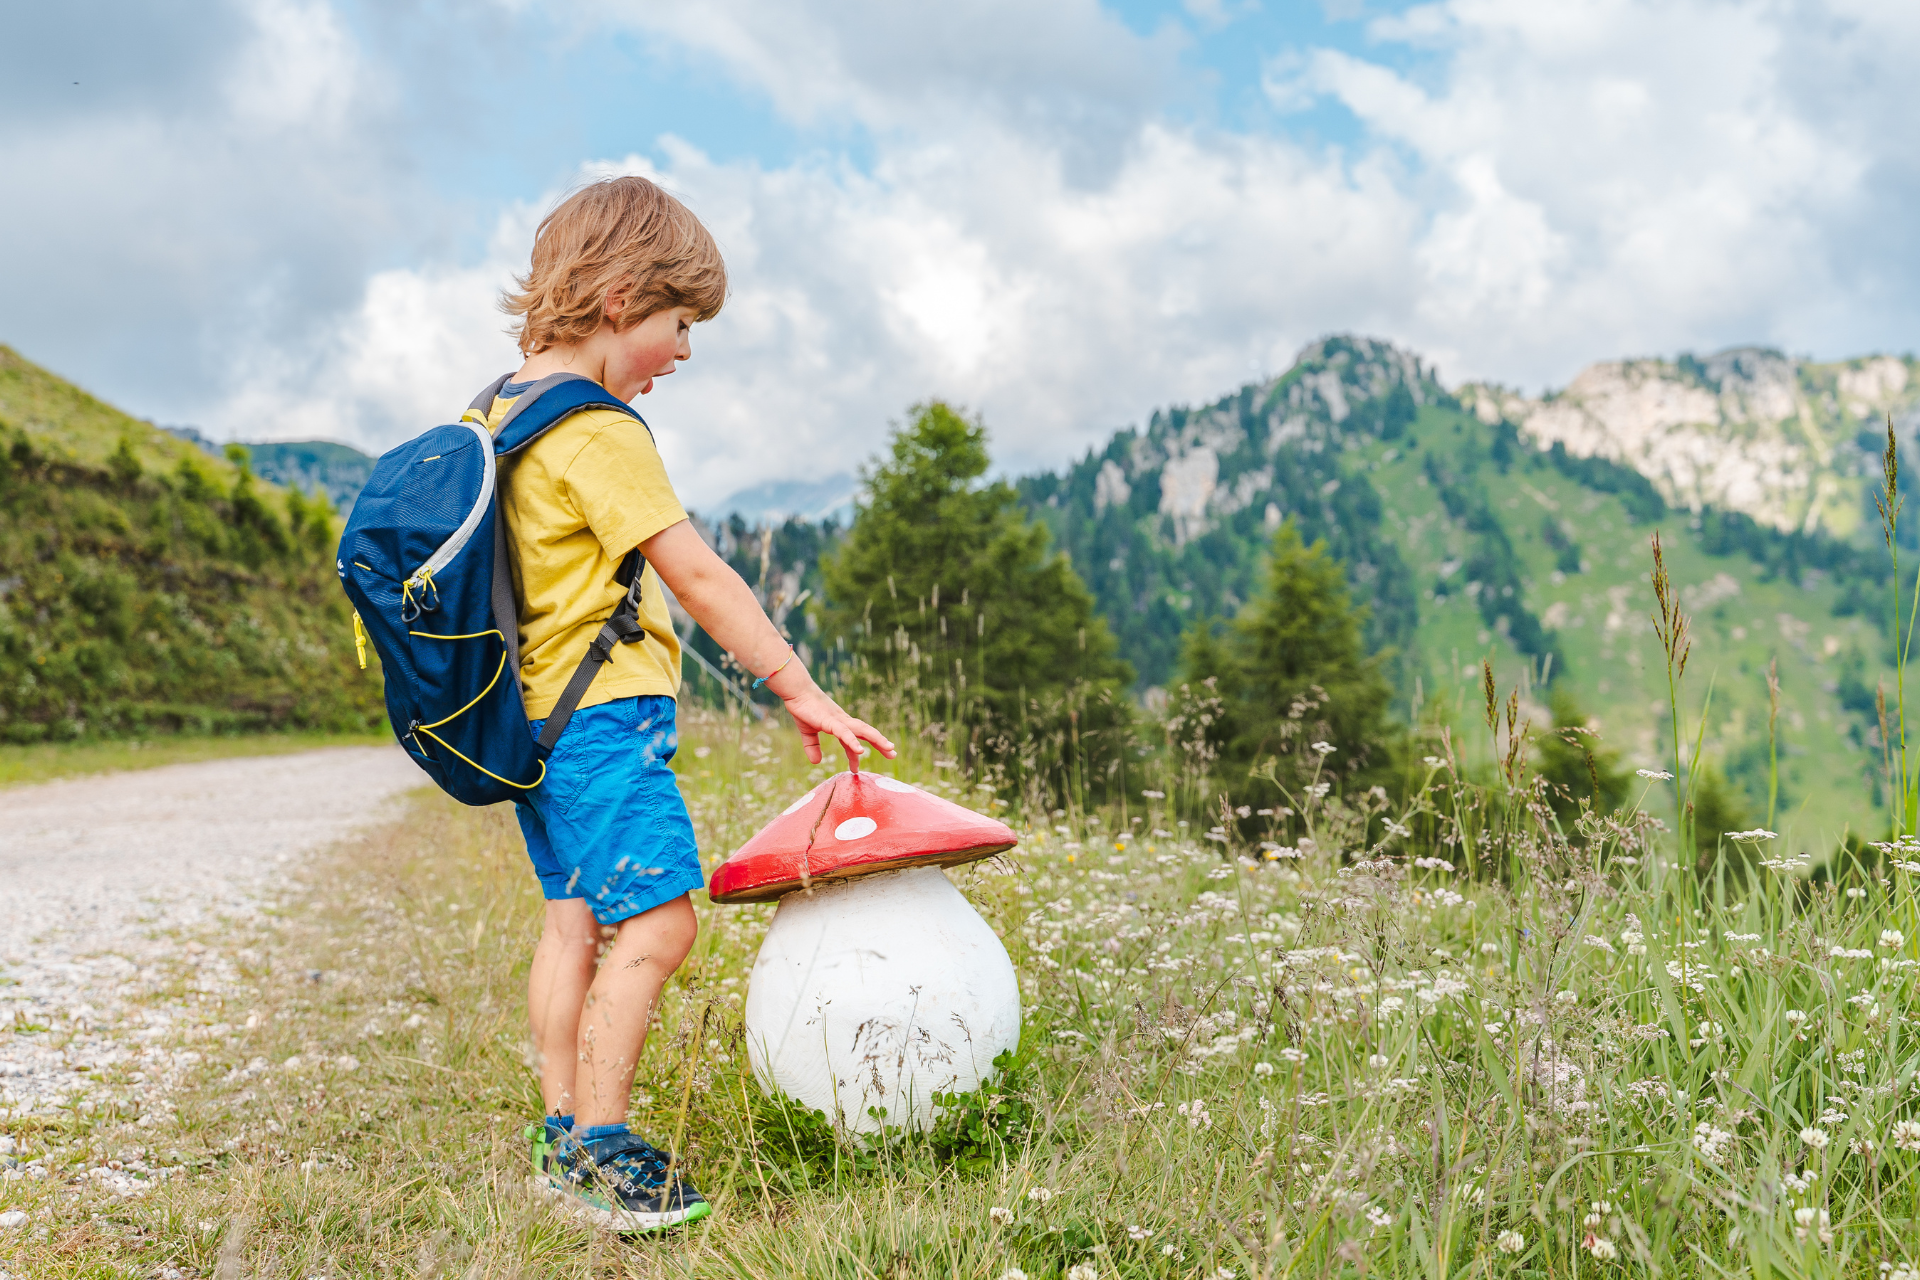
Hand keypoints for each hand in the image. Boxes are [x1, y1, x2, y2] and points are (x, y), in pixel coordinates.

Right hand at [776, 682, 895, 769]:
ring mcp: (839, 720)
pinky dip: (853, 741)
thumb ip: (812, 746)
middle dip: (880, 743)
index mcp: (839, 724)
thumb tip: (816, 762)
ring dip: (877, 739)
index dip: (856, 753)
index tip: (856, 769)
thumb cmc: (802, 707)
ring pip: (862, 730)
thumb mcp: (807, 732)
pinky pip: (844, 733)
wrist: (796, 691)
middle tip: (893, 754)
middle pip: (866, 733)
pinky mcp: (830, 721)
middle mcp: (843, 721)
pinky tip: (860, 750)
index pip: (853, 740)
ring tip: (889, 748)